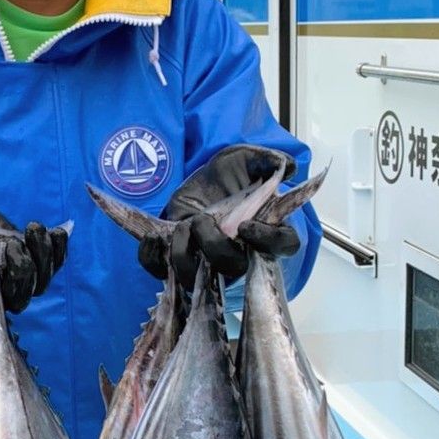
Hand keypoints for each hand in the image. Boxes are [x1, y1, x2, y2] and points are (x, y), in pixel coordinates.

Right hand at [0, 196, 67, 312]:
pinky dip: (58, 250)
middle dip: (17, 267)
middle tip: (8, 242)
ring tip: (33, 229)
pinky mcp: (31, 265)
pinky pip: (52, 267)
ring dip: (41, 258)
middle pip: (14, 296)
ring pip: (37, 285)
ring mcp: (14, 279)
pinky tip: (58, 231)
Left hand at [139, 145, 299, 284]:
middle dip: (214, 247)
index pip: (280, 245)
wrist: (204, 181)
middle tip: (202, 220)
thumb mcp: (249, 160)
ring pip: (197, 278)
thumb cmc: (233, 175)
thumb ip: (266, 160)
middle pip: (234, 268)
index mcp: (266, 230)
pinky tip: (153, 239)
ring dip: (184, 254)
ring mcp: (209, 262)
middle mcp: (240, 253)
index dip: (266, 240)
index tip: (246, 227)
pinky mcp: (181, 260)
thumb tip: (286, 167)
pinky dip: (153, 258)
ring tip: (182, 226)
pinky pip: (162, 272)